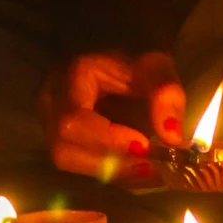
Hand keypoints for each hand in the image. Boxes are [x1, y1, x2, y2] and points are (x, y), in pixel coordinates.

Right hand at [36, 50, 188, 180]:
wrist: (121, 50)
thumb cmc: (135, 55)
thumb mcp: (156, 66)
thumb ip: (165, 95)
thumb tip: (172, 138)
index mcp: (69, 78)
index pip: (73, 121)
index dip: (107, 141)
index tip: (145, 147)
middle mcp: (50, 103)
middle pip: (64, 150)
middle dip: (110, 164)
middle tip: (152, 166)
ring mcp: (50, 122)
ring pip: (70, 161)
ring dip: (112, 172)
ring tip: (149, 169)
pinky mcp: (62, 137)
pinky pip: (80, 164)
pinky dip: (112, 171)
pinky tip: (140, 169)